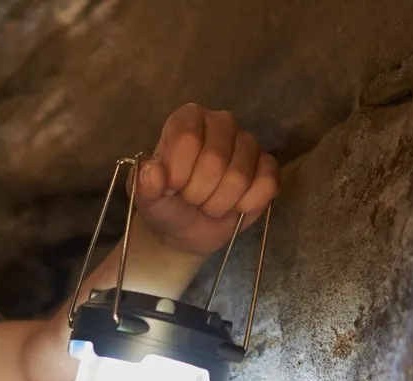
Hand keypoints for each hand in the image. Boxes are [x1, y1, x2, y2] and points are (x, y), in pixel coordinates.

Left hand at [133, 105, 278, 257]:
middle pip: (216, 159)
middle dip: (199, 193)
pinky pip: (266, 184)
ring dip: (220, 204)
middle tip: (192, 200)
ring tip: (209, 205)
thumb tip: (152, 172)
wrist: (187, 229)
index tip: (172, 189)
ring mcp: (247, 142)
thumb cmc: (166, 205)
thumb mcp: (147, 199)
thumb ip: (145, 185)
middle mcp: (220, 122)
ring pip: (240, 176)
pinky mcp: (267, 166)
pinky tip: (235, 207)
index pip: (188, 138)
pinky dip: (247, 205)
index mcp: (188, 119)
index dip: (179, 174)